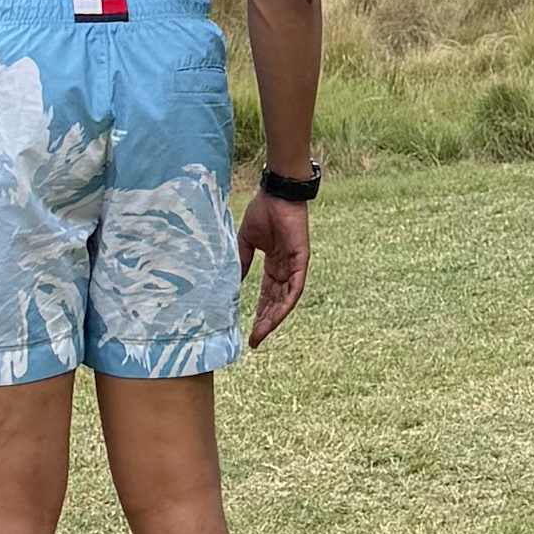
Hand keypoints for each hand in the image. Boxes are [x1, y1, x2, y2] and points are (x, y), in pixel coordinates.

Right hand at [238, 187, 311, 348]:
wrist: (277, 192)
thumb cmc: (263, 211)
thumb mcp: (246, 242)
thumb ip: (241, 262)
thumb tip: (231, 283)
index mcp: (273, 264)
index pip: (267, 295)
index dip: (259, 313)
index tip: (250, 332)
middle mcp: (285, 268)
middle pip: (276, 302)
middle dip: (265, 321)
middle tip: (254, 340)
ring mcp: (295, 265)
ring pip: (285, 299)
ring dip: (273, 317)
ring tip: (261, 333)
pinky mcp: (302, 259)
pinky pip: (296, 287)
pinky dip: (286, 302)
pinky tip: (276, 316)